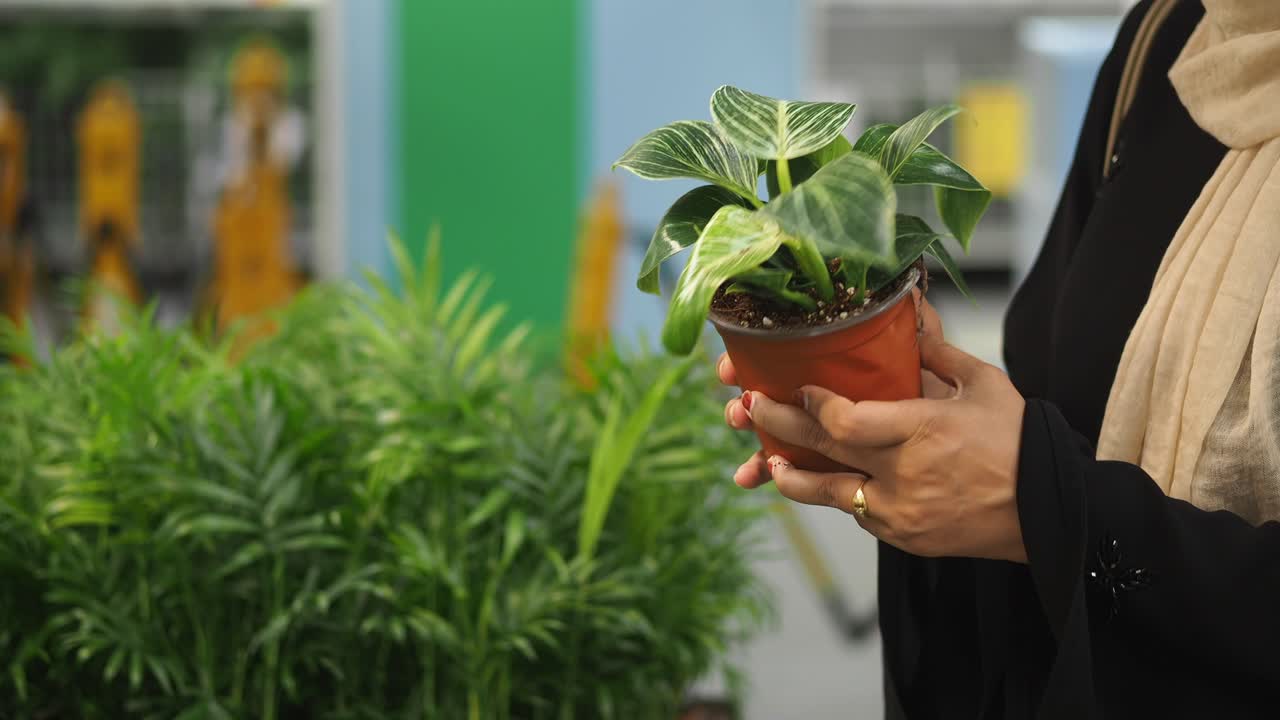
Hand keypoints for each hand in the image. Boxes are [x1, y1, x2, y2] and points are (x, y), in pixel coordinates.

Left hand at [718, 298, 1027, 562]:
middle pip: (823, 450)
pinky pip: (854, 512)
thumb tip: (910, 310)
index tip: (798, 387)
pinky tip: (816, 479)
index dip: (813, 405)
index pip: (846, 421)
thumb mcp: (983, 384)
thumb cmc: (1019, 442)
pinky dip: (834, 494)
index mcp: (923, 430)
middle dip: (778, 426)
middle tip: (748, 407)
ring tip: (765, 460)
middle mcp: (904, 474)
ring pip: (826, 494)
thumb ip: (938, 350)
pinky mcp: (901, 536)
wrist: (1048, 512)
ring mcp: (899, 511)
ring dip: (789, 475)